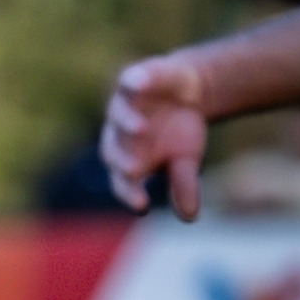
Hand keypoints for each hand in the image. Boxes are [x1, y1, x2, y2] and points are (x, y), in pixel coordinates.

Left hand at [100, 53, 209, 220]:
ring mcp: (122, 106)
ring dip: (127, 122)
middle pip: (111, 151)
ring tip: (141, 129)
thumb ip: (183, 185)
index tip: (142, 204)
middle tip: (133, 170)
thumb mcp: (185, 160)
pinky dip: (135, 82)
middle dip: (122, 160)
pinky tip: (141, 84)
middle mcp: (117, 135)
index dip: (129, 193)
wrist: (187, 93)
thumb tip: (188, 218)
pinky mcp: (131, 81)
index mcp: (125, 160)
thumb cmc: (180, 133)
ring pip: (117, 116)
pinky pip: (130, 82)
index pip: (121, 182)